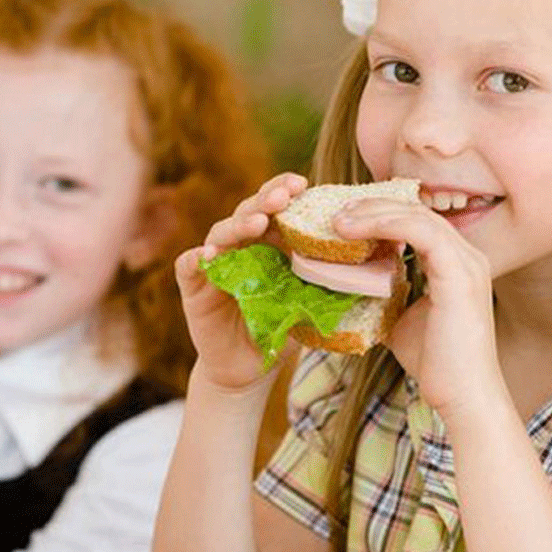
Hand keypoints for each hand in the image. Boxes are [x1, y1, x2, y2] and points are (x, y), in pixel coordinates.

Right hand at [175, 172, 307, 390]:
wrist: (249, 368)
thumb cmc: (281, 329)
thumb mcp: (306, 302)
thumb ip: (322, 281)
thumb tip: (363, 267)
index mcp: (270, 242)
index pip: (274, 207)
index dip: (284, 191)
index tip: (302, 184)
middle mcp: (240, 245)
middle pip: (248, 212)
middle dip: (264, 201)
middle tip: (281, 197)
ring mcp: (215, 263)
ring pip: (220, 234)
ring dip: (238, 226)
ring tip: (255, 223)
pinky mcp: (193, 286)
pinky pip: (188, 266)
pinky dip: (195, 259)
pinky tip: (207, 257)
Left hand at [332, 198, 504, 421]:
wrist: (462, 396)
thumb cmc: (435, 363)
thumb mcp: (399, 319)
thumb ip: (385, 296)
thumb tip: (351, 287)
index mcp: (455, 262)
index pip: (416, 220)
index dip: (380, 213)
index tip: (344, 217)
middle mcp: (467, 255)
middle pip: (414, 210)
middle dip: (371, 206)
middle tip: (334, 212)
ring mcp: (467, 262)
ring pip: (415, 215)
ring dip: (372, 212)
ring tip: (337, 220)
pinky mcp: (459, 273)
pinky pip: (420, 231)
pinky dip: (384, 224)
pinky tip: (353, 230)